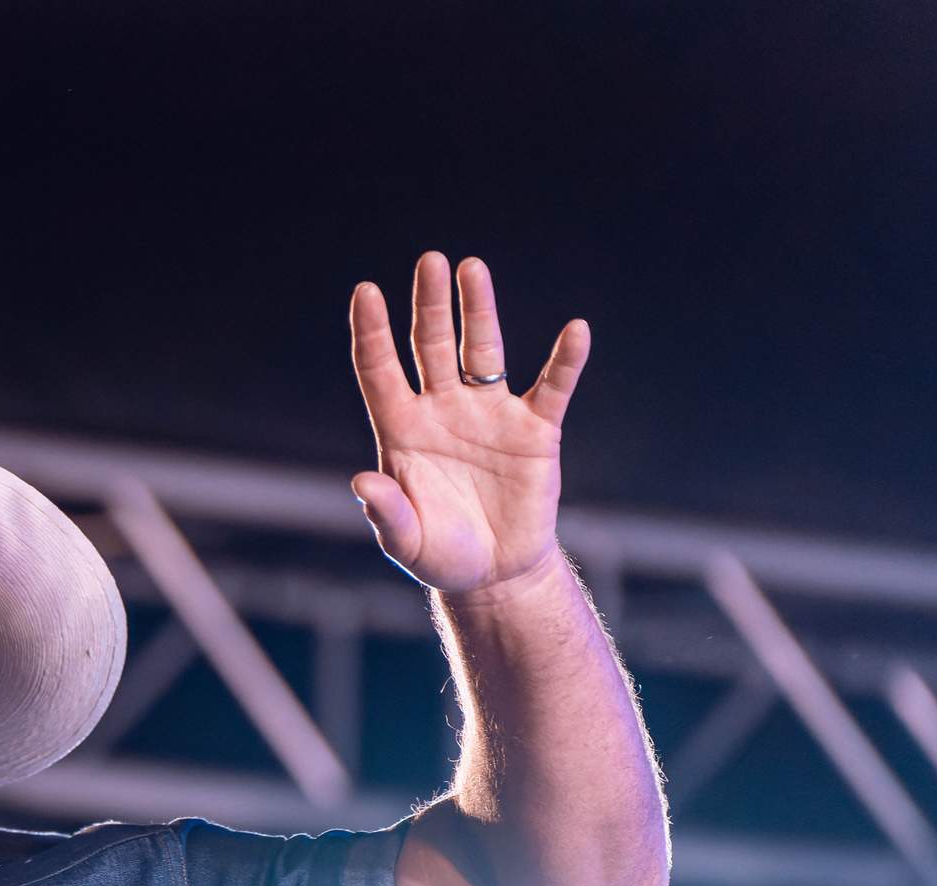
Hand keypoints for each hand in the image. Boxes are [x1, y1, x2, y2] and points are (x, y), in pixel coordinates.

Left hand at [347, 252, 589, 597]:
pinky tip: (575, 332)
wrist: (495, 573)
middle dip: (429, 304)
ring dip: (478, 311)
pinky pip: (553, 387)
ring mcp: (490, 414)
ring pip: (483, 351)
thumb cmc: (441, 554)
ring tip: (472, 268)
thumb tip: (361, 483)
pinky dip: (565, 361)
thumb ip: (386, 514)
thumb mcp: (407, 541)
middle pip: (432, 345)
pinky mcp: (535, 430)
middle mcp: (443, 410)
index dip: (372, 332)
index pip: (380, 370)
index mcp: (403, 430)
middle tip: (431, 261)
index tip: (365, 292)